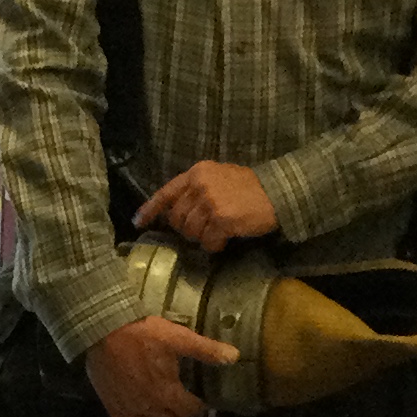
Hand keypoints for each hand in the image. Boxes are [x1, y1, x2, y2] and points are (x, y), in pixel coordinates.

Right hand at [87, 316, 238, 416]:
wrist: (102, 331)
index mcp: (167, 393)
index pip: (190, 410)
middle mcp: (149, 407)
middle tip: (188, 407)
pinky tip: (144, 414)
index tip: (203, 402)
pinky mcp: (113, 407)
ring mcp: (129, 409)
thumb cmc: (142, 333)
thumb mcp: (177, 337)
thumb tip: (235, 357)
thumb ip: (206, 350)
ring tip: (169, 414)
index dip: (200, 408)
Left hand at [136, 159, 277, 252]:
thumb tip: (175, 210)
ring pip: (191, 232)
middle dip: (187, 229)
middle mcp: (200, 185)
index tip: (138, 222)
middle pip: (177, 218)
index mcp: (197, 172)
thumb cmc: (250, 187)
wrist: (278, 192)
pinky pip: (207, 241)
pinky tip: (225, 239)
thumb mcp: (219, 177)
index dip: (150, 209)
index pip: (166, 192)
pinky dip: (215, 245)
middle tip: (204, 229)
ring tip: (218, 232)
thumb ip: (197, 188)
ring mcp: (210, 202)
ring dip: (203, 237)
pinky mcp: (221, 219)